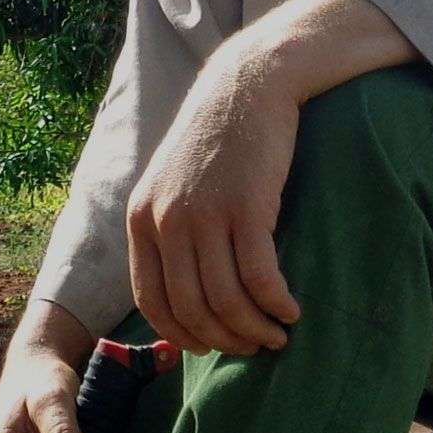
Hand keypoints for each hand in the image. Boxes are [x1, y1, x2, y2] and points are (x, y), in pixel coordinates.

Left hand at [126, 43, 304, 357]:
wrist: (247, 85)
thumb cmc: (216, 137)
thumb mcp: (171, 181)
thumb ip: (168, 227)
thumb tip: (183, 285)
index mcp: (141, 219)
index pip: (153, 300)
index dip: (181, 334)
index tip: (208, 347)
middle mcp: (166, 221)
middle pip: (191, 308)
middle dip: (224, 340)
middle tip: (252, 348)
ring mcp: (205, 215)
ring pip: (226, 300)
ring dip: (254, 329)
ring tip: (277, 336)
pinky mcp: (247, 208)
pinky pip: (260, 277)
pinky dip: (276, 304)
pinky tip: (292, 310)